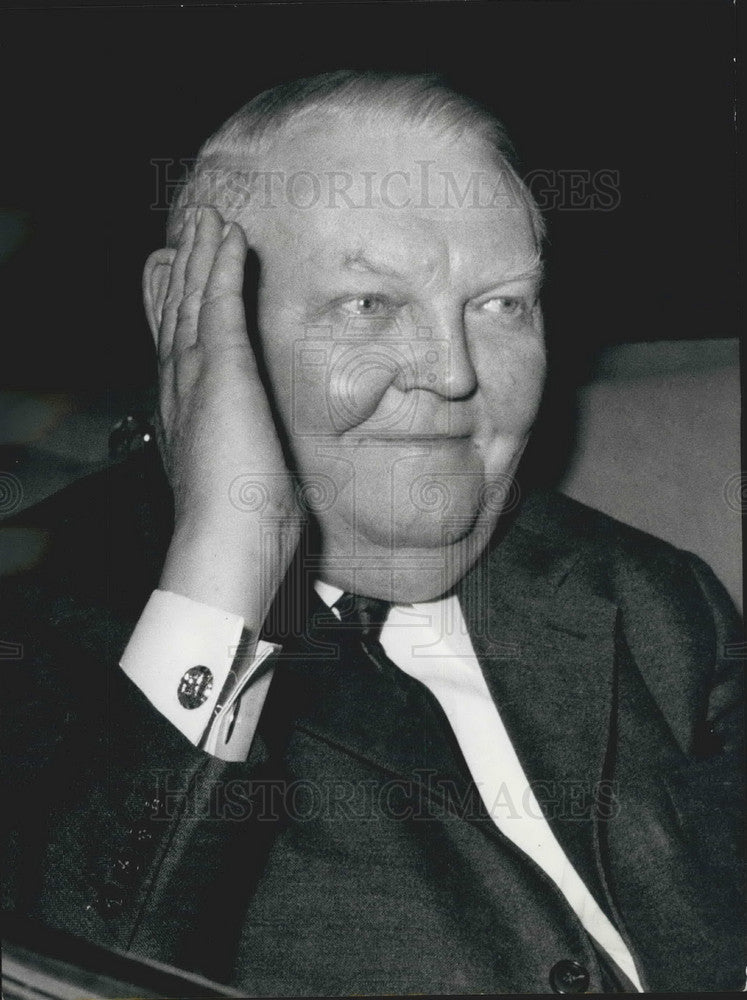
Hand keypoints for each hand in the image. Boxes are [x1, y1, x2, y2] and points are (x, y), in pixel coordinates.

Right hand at [146, 205, 301, 625]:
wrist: (227, 546)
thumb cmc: (243, 532)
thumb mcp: (251, 488)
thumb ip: (256, 465)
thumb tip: (276, 474)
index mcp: (187, 419)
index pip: (179, 351)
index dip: (178, 312)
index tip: (181, 283)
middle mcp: (180, 392)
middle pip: (178, 317)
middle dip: (183, 273)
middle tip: (187, 233)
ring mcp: (195, 379)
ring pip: (192, 301)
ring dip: (199, 256)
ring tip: (206, 219)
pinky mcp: (221, 372)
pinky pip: (218, 305)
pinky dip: (221, 268)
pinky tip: (228, 237)